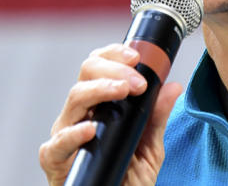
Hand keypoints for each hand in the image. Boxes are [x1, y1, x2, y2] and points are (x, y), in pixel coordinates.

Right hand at [38, 43, 182, 185]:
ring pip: (75, 97)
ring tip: (122, 91)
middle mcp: (80, 114)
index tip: (137, 57)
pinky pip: (58, 142)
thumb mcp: (149, 147)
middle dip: (113, 69)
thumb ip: (157, 118)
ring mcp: (65, 134)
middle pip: (86, 74)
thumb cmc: (128, 178)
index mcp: (98, 105)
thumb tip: (173, 86)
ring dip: (100, 89)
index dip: (114, 54)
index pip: (99, 66)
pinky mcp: (55, 159)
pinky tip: (90, 130)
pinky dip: (74, 133)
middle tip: (137, 82)